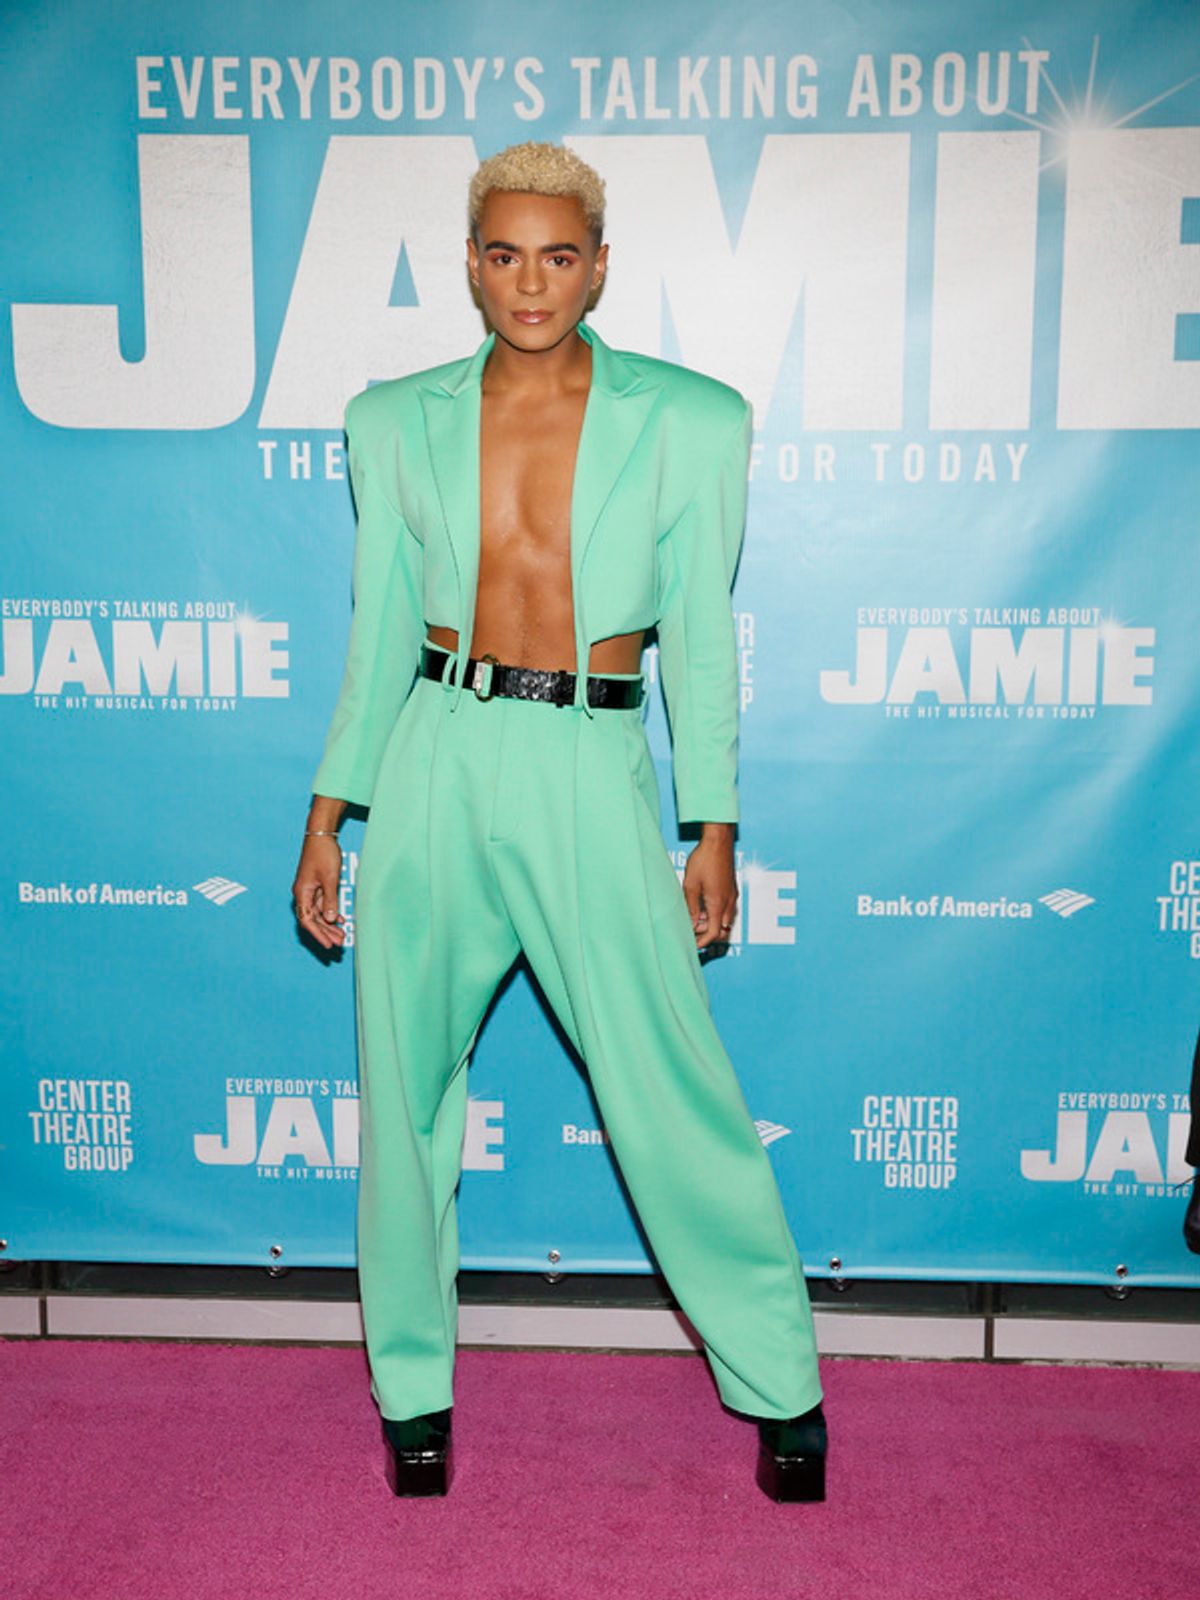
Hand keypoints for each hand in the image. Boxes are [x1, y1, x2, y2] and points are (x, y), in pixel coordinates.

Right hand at [292, 835, 345, 949]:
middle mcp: (303, 893)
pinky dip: (330, 912)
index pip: (307, 920)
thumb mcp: (330, 878)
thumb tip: (329, 919)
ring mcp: (310, 890)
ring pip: (318, 913)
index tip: (328, 945)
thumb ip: (329, 899)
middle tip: (339, 944)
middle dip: (326, 932)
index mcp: (302, 892)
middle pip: (313, 919)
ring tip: (342, 935)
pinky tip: (340, 919)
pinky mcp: (316, 885)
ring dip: (329, 924)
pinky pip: (322, 904)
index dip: (318, 934)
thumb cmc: (323, 853)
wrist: (321, 835)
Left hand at [682, 824, 737, 949]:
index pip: (714, 933)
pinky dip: (716, 913)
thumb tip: (691, 924)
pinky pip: (727, 909)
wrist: (718, 841)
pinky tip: (703, 904)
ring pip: (725, 919)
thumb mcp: (690, 885)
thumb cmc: (704, 859)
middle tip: (691, 928)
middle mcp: (729, 902)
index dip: (703, 941)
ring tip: (695, 915)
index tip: (693, 944)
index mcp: (719, 904)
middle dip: (706, 932)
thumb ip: (691, 907)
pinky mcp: (732, 889)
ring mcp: (732, 895)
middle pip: (722, 929)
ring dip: (711, 922)